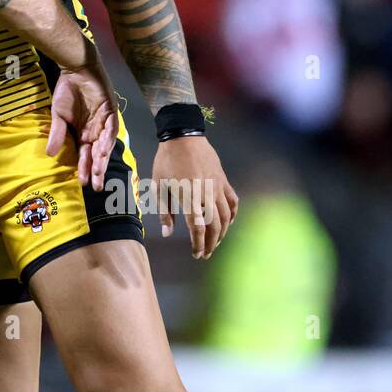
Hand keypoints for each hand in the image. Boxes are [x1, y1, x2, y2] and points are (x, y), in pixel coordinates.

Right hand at [46, 65, 118, 190]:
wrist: (75, 70)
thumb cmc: (66, 91)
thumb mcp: (58, 115)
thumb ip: (57, 134)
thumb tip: (50, 154)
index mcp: (84, 133)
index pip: (85, 155)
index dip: (84, 168)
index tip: (82, 183)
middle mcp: (96, 130)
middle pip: (97, 154)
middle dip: (97, 170)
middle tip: (95, 186)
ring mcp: (104, 121)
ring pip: (105, 144)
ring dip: (102, 158)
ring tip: (98, 171)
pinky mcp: (111, 110)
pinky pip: (111, 127)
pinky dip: (108, 138)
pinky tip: (104, 150)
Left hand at [152, 135, 237, 258]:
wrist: (183, 137)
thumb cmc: (166, 161)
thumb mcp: (159, 186)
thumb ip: (164, 211)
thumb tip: (167, 233)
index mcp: (189, 198)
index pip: (198, 228)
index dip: (199, 244)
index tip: (197, 254)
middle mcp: (207, 195)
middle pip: (215, 226)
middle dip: (211, 243)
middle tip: (206, 253)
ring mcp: (218, 187)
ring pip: (226, 216)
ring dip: (222, 232)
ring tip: (216, 242)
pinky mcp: (223, 180)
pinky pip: (232, 201)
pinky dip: (232, 214)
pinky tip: (228, 222)